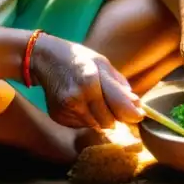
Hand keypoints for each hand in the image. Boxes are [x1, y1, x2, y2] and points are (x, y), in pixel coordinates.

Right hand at [28, 34, 144, 129]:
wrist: (45, 58)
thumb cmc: (78, 58)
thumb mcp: (101, 63)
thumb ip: (119, 85)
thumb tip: (136, 105)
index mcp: (91, 79)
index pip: (118, 107)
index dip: (131, 114)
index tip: (139, 116)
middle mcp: (77, 97)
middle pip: (108, 121)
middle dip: (115, 116)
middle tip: (114, 105)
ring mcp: (66, 108)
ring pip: (96, 126)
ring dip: (101, 118)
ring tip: (94, 99)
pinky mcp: (58, 117)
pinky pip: (82, 125)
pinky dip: (86, 118)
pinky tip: (81, 103)